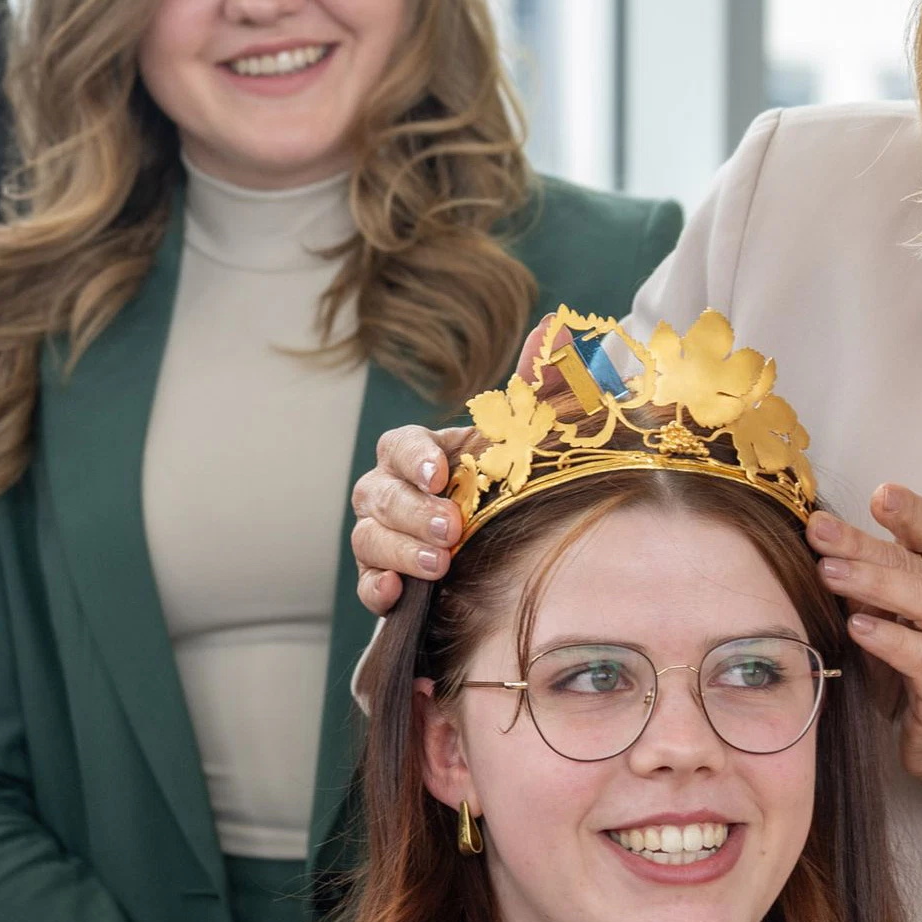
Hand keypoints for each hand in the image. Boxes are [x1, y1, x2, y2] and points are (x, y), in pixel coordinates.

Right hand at [353, 310, 603, 613]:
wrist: (513, 548)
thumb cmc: (510, 484)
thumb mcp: (531, 437)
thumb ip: (539, 384)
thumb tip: (556, 327)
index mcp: (418, 453)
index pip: (399, 445)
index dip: (415, 458)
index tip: (441, 474)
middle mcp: (389, 491)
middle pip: (379, 494)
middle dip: (412, 511)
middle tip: (450, 527)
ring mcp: (382, 536)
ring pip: (369, 538)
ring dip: (399, 551)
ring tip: (438, 565)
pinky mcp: (385, 579)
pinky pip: (365, 584)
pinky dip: (374, 588)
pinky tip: (393, 595)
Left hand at [811, 486, 921, 855]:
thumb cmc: (918, 670)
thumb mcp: (889, 618)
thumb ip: (862, 585)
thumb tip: (815, 547)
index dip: (909, 510)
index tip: (878, 492)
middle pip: (912, 563)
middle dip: (863, 543)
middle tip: (819, 528)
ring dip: (873, 584)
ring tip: (829, 571)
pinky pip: (921, 657)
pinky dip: (890, 639)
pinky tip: (859, 628)